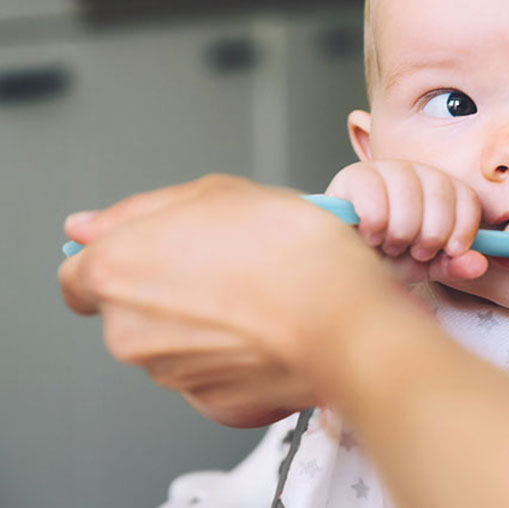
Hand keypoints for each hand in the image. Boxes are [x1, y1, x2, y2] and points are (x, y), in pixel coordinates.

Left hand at [59, 174, 408, 427]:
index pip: (77, 274)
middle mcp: (129, 330)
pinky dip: (233, 356)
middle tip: (227, 262)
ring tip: (259, 292)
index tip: (152, 253)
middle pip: (131, 309)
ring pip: (173, 343)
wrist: (345, 317)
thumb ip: (141, 210)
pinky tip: (268, 328)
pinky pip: (212, 374)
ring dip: (205, 321)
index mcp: (116, 271)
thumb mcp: (218, 192)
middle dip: (170, 288)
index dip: (119, 258)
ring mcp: (170, 373)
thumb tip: (87, 227)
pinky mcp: (212, 403)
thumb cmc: (291, 251)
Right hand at [328, 160, 487, 282]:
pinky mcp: (354, 176)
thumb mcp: (424, 265)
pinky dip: (375, 226)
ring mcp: (385, 168)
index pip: (467, 197)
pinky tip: (369, 236)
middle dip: (429, 236)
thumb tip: (479, 264)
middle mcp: (416, 171)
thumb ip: (452, 265)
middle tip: (412, 250)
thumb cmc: (386, 257)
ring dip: (400, 233)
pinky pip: (375, 198)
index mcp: (440, 188)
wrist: (344, 259)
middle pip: (440, 197)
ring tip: (389, 245)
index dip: (463, 228)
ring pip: (409, 198)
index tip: (450, 251)